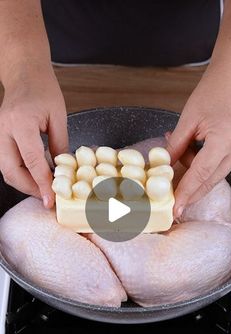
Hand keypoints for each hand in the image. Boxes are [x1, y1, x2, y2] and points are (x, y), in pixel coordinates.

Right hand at [0, 64, 67, 207]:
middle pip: (11, 171)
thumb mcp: (58, 116)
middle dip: (29, 188)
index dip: (42, 183)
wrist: (24, 74)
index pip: (31, 161)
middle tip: (47, 198)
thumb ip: (60, 144)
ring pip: (6, 170)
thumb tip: (62, 171)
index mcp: (20, 122)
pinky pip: (6, 162)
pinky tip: (34, 177)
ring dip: (23, 183)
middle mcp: (3, 129)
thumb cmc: (43, 89)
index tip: (51, 200)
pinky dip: (19, 174)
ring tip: (42, 190)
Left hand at [166, 66, 230, 217]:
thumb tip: (164, 167)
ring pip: (211, 176)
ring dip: (192, 174)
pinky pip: (215, 166)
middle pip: (208, 182)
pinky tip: (187, 149)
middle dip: (189, 193)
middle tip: (171, 201)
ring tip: (178, 151)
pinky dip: (199, 165)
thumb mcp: (189, 118)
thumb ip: (176, 145)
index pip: (200, 175)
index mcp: (223, 141)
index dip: (186, 194)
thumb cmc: (214, 91)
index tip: (175, 210)